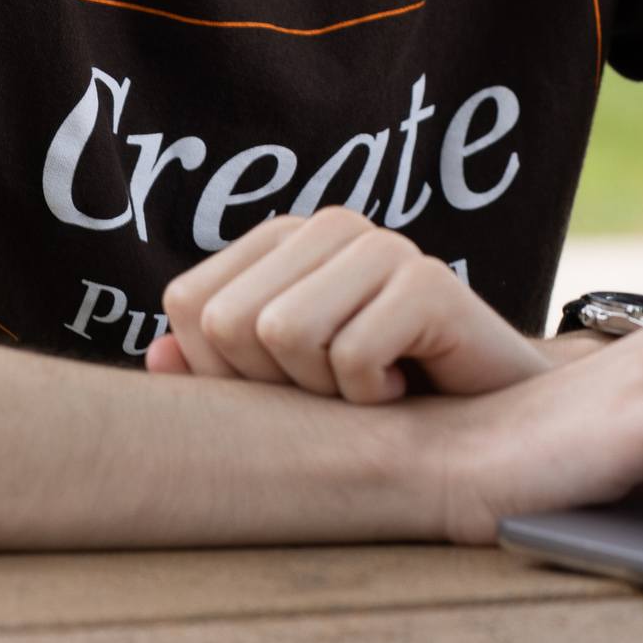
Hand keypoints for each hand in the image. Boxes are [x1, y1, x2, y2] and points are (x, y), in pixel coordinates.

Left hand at [145, 208, 549, 402]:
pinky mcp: (428, 280)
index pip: (188, 304)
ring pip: (286, 335)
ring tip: (374, 384)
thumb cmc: (378, 396)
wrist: (488, 418)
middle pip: (230, 321)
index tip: (288, 382)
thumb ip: (217, 368)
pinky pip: (353, 357)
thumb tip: (154, 360)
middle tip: (336, 386)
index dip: (222, 370)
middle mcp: (330, 224)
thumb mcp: (286, 384)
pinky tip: (409, 385)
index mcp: (283, 238)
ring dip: (327, 392)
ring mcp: (383, 245)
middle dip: (275, 382)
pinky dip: (375, 396)